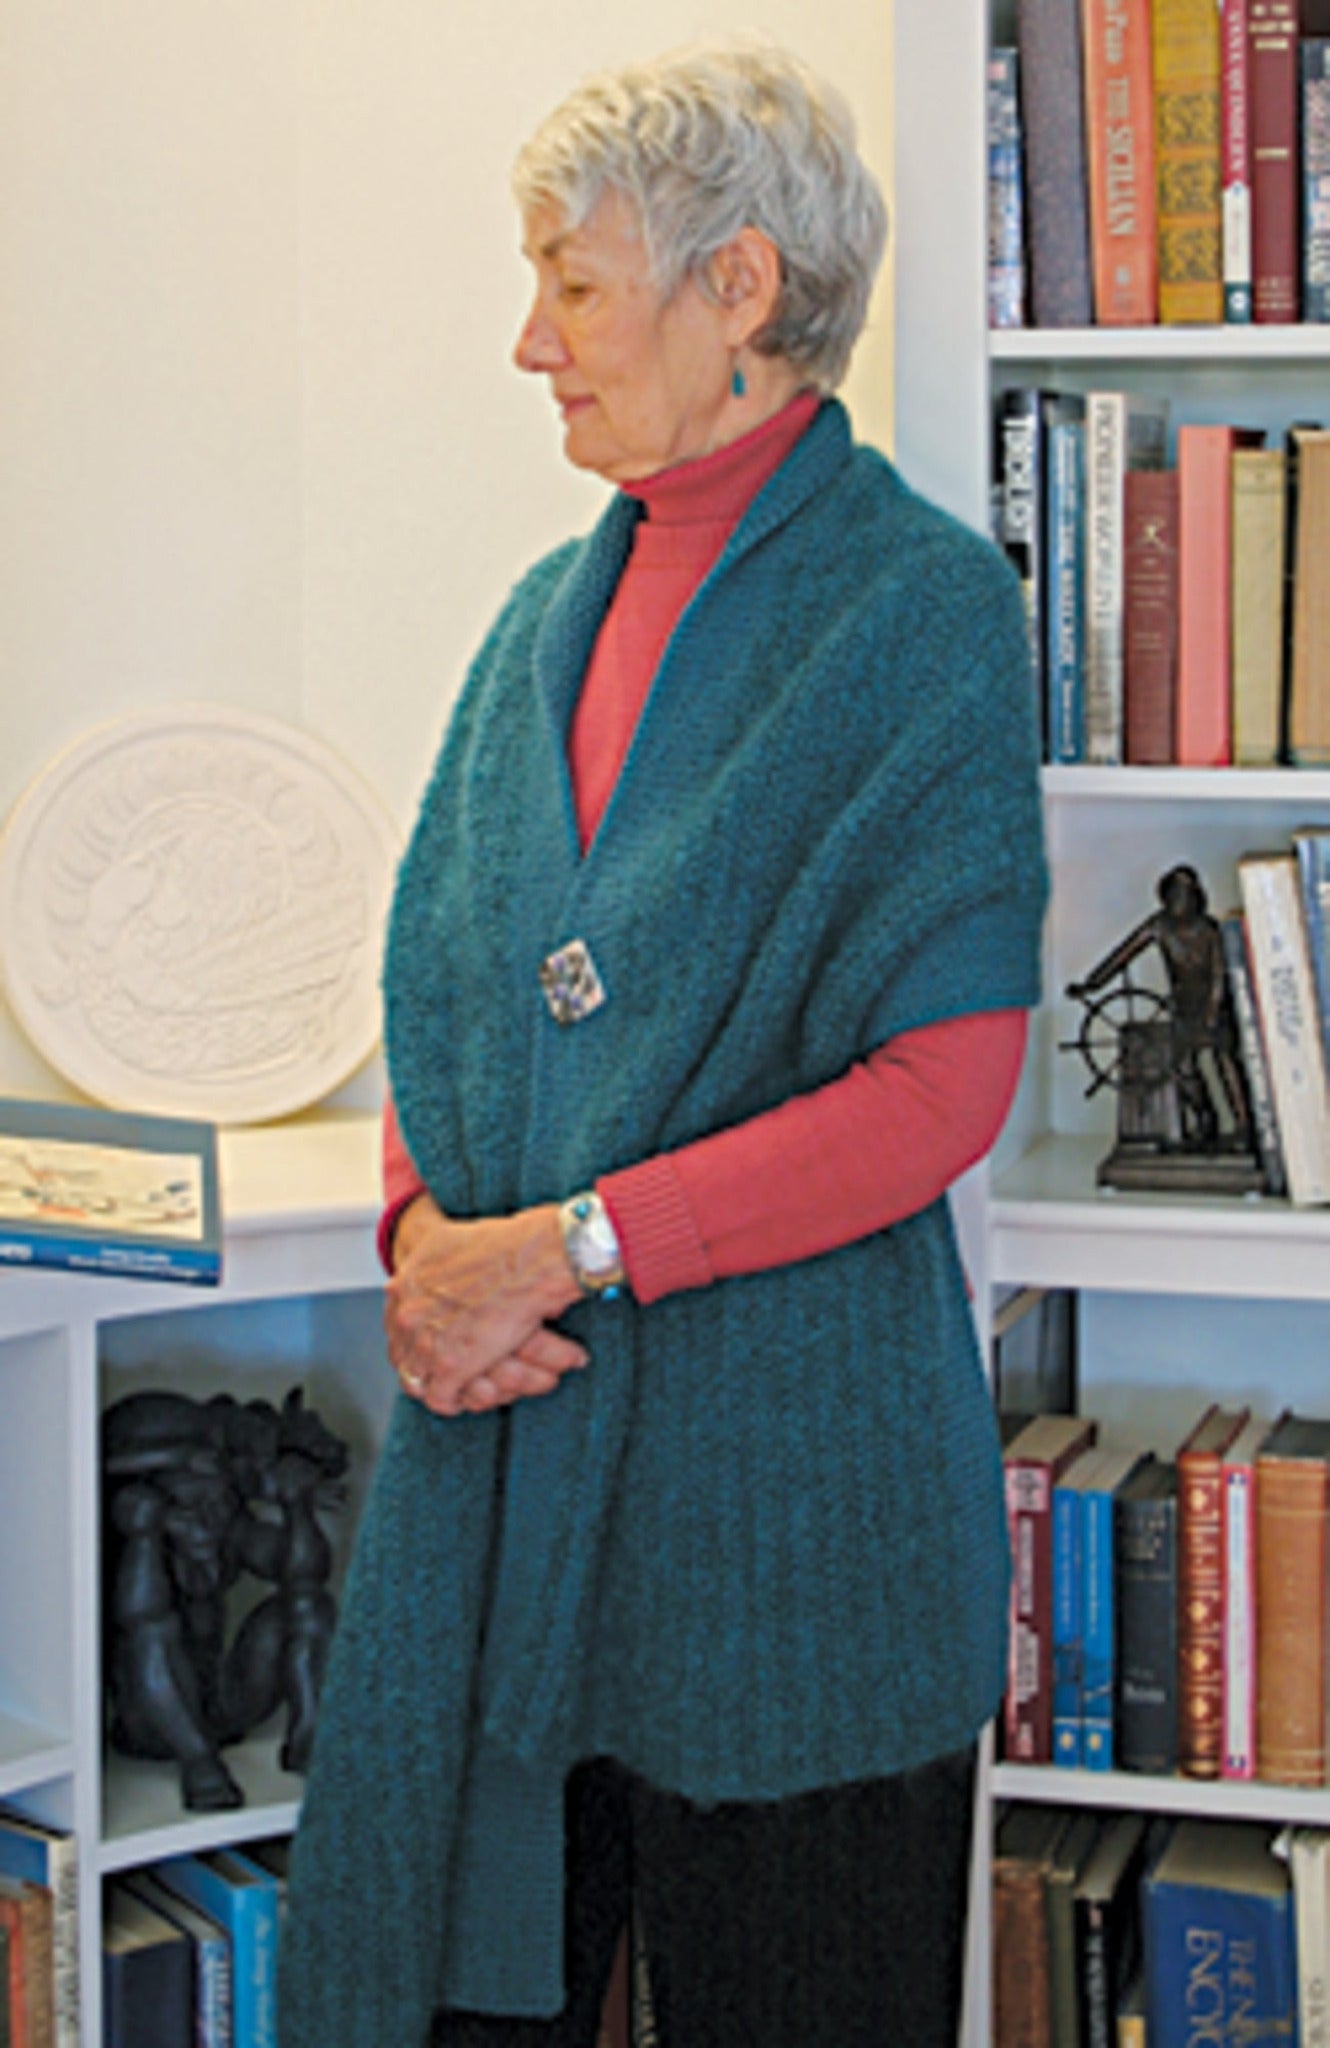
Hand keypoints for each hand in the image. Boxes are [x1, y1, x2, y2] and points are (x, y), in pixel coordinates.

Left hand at [385, 1195, 586, 1415]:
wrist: (529, 1260)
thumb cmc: (504, 1246)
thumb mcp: (448, 1240)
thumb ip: (433, 1259)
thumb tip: (431, 1255)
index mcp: (405, 1284)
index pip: (396, 1324)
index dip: (414, 1337)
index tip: (430, 1341)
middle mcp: (408, 1314)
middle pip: (401, 1354)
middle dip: (421, 1363)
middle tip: (443, 1367)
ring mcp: (426, 1342)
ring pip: (416, 1380)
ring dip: (436, 1385)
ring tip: (456, 1386)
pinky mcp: (450, 1367)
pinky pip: (440, 1399)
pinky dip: (454, 1402)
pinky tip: (468, 1396)